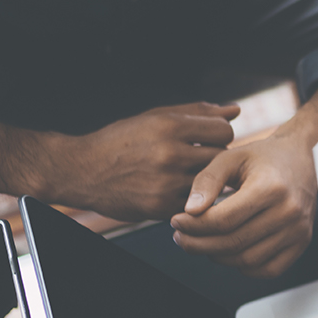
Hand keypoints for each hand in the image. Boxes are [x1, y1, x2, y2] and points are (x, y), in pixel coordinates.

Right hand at [45, 102, 238, 220]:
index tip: (207, 139)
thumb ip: (197, 113)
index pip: (224, 130)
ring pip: (211, 182)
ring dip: (205, 179)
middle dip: (213, 156)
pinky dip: (190, 197)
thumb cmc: (123, 140)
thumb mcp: (155, 117)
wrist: (82, 171)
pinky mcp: (161, 207)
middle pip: (221, 156)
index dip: (219, 134)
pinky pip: (195, 202)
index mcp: (169, 126)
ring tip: (186, 173)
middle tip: (198, 158)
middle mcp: (169, 153)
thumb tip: (236, 110)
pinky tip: (174, 190)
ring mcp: (166, 182)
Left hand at [170, 92, 317, 278]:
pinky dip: (244, 267)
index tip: (177, 220)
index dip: (193, 225)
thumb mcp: (231, 157)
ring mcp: (298, 230)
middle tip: (181, 236)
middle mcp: (288, 212)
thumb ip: (207, 181)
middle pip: (233, 243)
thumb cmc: (265, 157)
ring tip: (203, 242)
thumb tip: (190, 211)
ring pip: (248, 260)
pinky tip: (230, 252)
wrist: (303, 157)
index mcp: (271, 187)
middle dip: (198, 244)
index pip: (223, 220)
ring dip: (218, 257)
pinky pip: (268, 270)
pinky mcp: (302, 242)